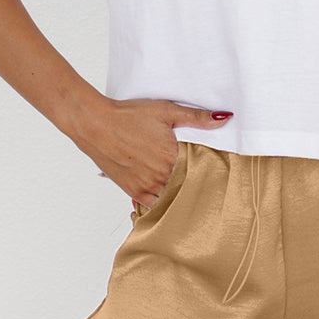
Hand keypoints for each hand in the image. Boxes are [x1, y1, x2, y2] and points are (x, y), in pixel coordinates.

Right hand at [73, 96, 233, 213]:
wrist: (94, 124)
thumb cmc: (127, 116)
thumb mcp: (166, 111)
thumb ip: (197, 118)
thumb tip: (224, 119)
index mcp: (172, 158)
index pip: (201, 175)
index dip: (211, 177)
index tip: (221, 179)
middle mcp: (160, 177)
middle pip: (187, 191)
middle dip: (197, 190)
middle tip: (211, 193)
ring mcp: (145, 186)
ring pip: (170, 202)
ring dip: (179, 200)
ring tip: (191, 198)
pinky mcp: (132, 191)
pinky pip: (151, 207)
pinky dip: (161, 206)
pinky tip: (169, 203)